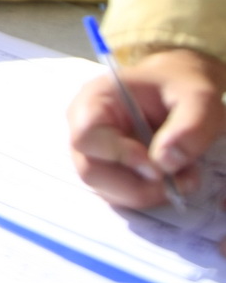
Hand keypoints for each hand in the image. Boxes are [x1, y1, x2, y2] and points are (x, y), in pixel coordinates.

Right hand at [69, 48, 225, 210]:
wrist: (178, 89)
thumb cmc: (181, 87)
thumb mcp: (198, 99)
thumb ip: (189, 127)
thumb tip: (164, 163)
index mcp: (95, 99)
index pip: (87, 136)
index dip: (118, 156)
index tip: (158, 168)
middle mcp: (84, 126)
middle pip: (91, 170)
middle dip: (136, 186)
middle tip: (176, 183)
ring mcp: (95, 151)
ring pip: (105, 188)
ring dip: (146, 194)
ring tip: (182, 179)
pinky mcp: (110, 169)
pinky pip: (119, 194)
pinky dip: (148, 195)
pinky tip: (172, 180)